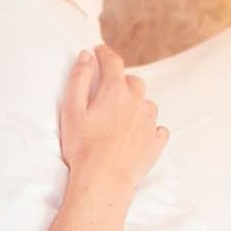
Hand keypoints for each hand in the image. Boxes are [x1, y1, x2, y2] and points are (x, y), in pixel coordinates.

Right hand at [60, 44, 168, 192]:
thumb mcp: (72, 110)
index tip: (98, 51)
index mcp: (115, 91)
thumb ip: (79, 79)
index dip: (104, 54)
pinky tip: (140, 134)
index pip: (112, 62)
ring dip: (137, 104)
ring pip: (147, 104)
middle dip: (121, 81)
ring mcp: (149, 122)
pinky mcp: (155, 142)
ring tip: (123, 115)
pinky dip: (150, 127)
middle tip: (109, 88)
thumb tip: (86, 56)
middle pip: (133, 82)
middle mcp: (137, 101)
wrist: (104, 179)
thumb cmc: (83, 147)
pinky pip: (158, 128)